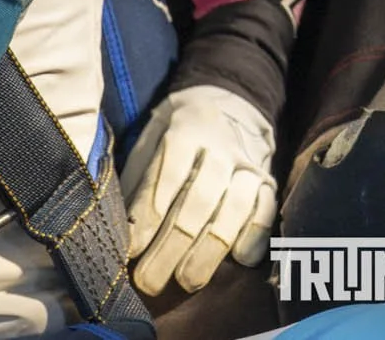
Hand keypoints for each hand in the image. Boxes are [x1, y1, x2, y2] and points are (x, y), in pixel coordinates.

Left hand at [121, 85, 276, 295]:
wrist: (227, 103)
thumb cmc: (174, 135)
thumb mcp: (149, 140)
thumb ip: (136, 178)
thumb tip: (117, 228)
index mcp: (185, 131)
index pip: (167, 177)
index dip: (148, 218)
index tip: (131, 251)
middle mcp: (220, 148)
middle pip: (198, 202)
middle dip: (171, 247)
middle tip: (149, 281)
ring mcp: (247, 166)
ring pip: (233, 211)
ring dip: (208, 252)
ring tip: (186, 281)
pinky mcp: (267, 183)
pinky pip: (266, 212)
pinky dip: (253, 238)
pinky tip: (238, 260)